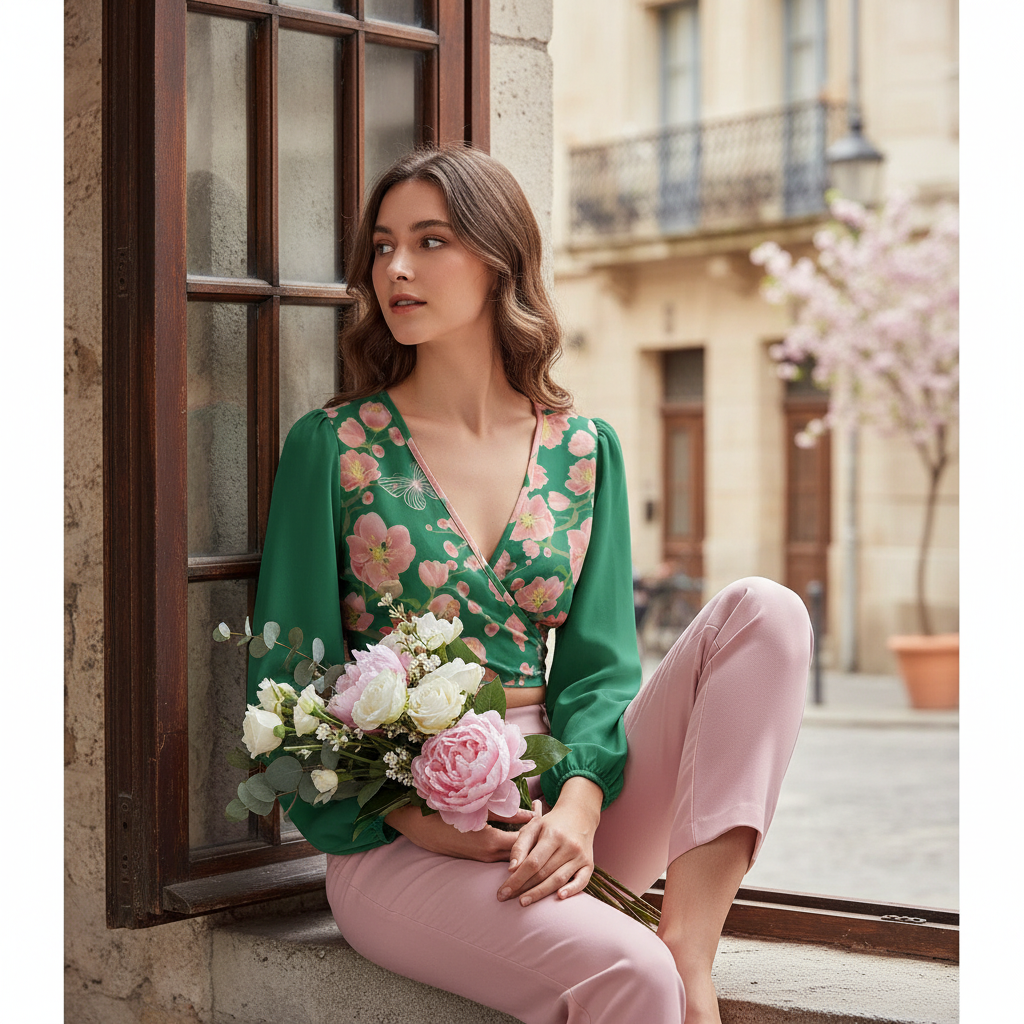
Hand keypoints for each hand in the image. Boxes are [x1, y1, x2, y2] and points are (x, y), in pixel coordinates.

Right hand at [384, 803, 537, 861]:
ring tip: (533, 819)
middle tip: (543, 813)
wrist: (416, 826)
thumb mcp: (476, 808)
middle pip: (523, 852)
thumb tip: (531, 814)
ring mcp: (483, 859)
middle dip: (534, 835)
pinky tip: (515, 827)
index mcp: (491, 843)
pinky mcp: (477, 857)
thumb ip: (505, 812)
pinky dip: (512, 842)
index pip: (526, 841)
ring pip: (513, 854)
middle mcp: (489, 856)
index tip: (544, 808)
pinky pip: (502, 853)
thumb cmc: (445, 813)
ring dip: (524, 840)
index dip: (539, 827)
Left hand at [498, 777, 602, 906]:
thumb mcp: (533, 826)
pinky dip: (571, 890)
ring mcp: (580, 856)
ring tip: (523, 902)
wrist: (579, 815)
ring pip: (558, 880)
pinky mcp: (589, 864)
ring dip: (540, 894)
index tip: (502, 892)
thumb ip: (520, 846)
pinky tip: (559, 897)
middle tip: (507, 898)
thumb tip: (511, 869)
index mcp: (553, 835)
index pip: (532, 862)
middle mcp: (569, 845)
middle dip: (524, 888)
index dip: (517, 879)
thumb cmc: (551, 824)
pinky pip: (582, 881)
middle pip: (544, 873)